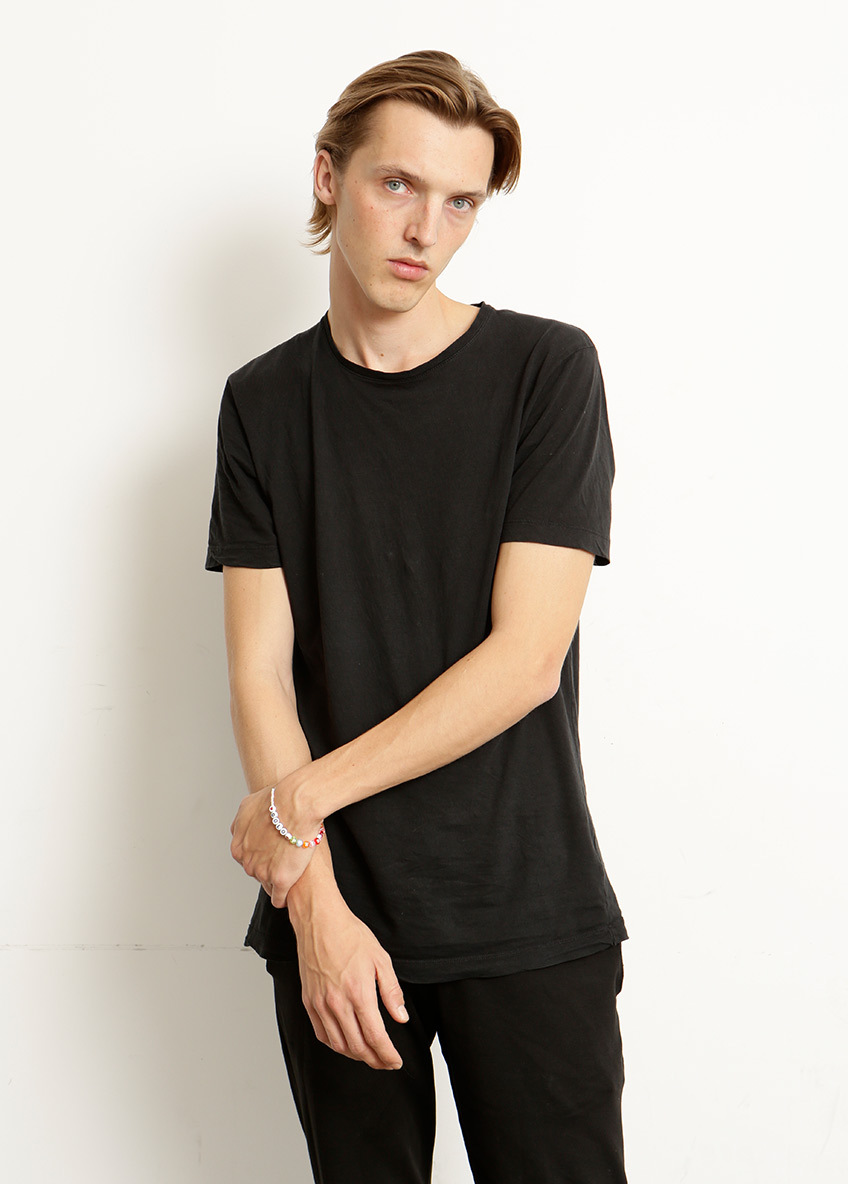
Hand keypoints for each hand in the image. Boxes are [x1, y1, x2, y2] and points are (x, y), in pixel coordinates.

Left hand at [229, 786, 321, 906]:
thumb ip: (241, 822)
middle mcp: (247, 862)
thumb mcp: (248, 806)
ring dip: (278, 881)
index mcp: (238, 847)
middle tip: (285, 859)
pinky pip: (279, 898)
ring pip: (268, 885)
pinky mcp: (281, 880)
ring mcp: (263, 872)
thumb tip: (239, 829)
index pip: (247, 859)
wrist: (296, 803)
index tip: (273, 851)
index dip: (262, 854)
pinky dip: (284, 897)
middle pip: (257, 872)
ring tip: (291, 875)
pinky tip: (290, 892)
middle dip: (269, 867)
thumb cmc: (276, 800)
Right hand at [291, 896, 408, 1070]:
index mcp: (359, 993)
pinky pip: (321, 1034)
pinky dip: (335, 1045)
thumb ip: (391, 992)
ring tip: (369, 1055)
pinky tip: (345, 1043)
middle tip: (386, 1062)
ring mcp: (321, 1004)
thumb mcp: (381, 959)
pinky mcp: (308, 1002)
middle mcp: (338, 1003)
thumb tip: (401, 1017)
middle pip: (358, 1047)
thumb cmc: (350, 935)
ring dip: (356, 1055)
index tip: (396, 1061)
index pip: (376, 1037)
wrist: (320, 921)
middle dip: (375, 1060)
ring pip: (339, 1045)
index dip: (388, 1055)